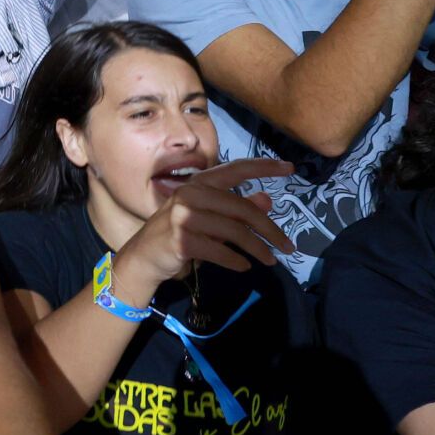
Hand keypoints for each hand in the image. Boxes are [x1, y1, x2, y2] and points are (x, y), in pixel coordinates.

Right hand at [114, 159, 296, 281]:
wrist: (144, 257)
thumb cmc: (180, 234)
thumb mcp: (209, 218)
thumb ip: (236, 208)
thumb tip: (268, 200)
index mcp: (200, 183)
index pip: (236, 169)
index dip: (264, 167)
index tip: (290, 168)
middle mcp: (191, 194)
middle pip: (242, 208)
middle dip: (269, 229)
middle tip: (289, 247)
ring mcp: (184, 216)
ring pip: (234, 231)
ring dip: (257, 248)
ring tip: (270, 260)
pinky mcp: (181, 240)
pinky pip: (219, 250)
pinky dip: (235, 260)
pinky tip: (244, 266)